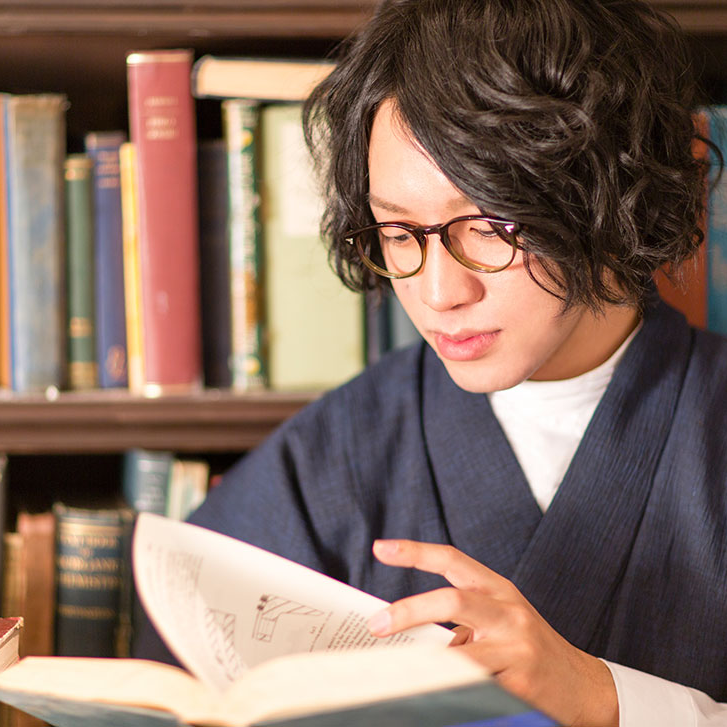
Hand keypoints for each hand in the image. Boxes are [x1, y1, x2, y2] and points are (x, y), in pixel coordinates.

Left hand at [367, 539, 617, 726]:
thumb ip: (461, 621)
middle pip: (452, 600)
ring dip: (427, 664)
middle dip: (409, 610)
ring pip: (460, 652)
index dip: (415, 552)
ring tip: (402, 674)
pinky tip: (442, 696)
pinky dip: (451, 689)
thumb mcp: (498, 621)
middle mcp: (508, 611)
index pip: (452, 560)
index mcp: (498, 589)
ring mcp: (517, 646)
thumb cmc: (527, 649)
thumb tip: (410, 636)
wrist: (583, 687)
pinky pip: (475, 685)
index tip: (380, 548)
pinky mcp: (521, 682)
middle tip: (376, 625)